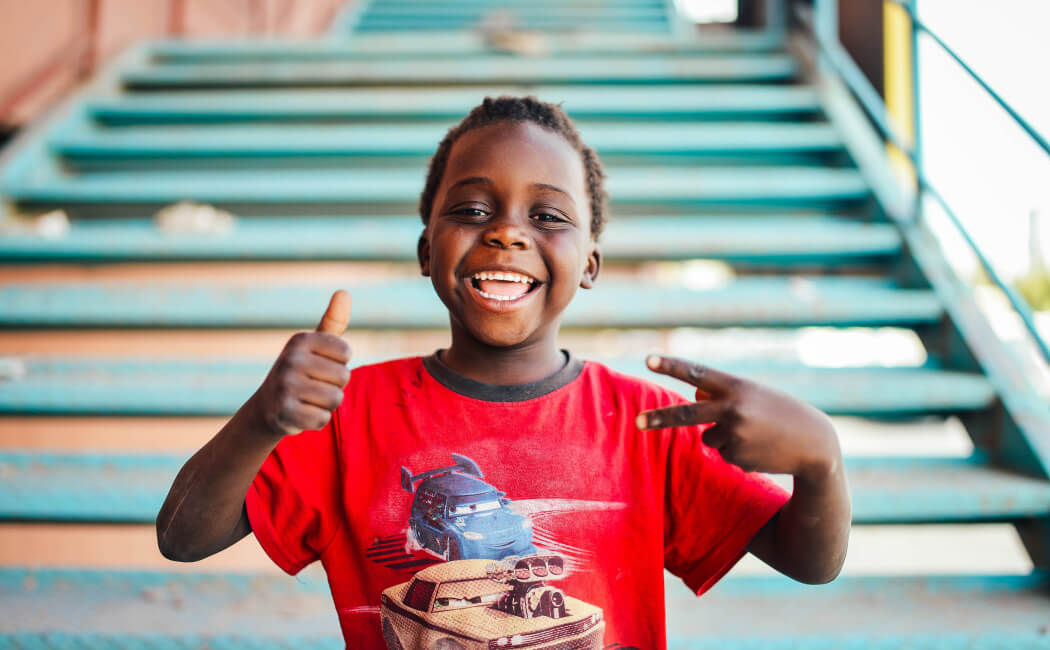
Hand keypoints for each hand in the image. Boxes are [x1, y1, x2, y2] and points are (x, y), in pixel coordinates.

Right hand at [251, 290, 352, 437]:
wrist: (267, 407)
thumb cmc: (301, 371)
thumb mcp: (315, 345)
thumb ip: (333, 321)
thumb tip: (344, 292)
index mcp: (300, 339)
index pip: (346, 352)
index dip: (339, 363)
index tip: (320, 365)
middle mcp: (290, 359)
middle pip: (343, 377)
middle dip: (334, 386)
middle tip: (313, 386)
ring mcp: (285, 386)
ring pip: (335, 399)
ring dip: (327, 404)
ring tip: (308, 399)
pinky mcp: (284, 412)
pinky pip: (323, 418)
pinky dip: (317, 420)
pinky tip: (301, 413)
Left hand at [636, 355, 840, 481]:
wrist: (814, 444)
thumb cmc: (781, 413)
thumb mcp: (754, 394)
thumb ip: (722, 393)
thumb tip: (692, 397)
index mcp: (737, 386)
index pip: (697, 373)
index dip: (671, 366)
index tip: (648, 360)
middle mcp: (733, 409)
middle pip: (686, 415)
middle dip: (658, 419)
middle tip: (636, 422)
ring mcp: (735, 434)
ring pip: (708, 438)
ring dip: (723, 437)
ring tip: (755, 435)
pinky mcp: (738, 456)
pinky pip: (723, 453)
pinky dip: (737, 452)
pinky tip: (760, 449)